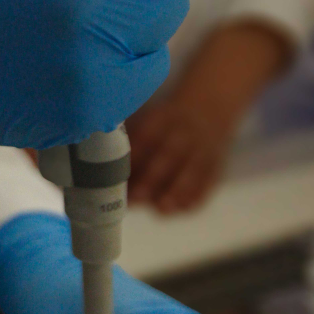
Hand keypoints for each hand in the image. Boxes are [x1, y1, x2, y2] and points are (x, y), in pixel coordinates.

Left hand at [129, 21, 293, 212]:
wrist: (211, 105)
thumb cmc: (166, 118)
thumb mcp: (150, 115)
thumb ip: (130, 134)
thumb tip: (97, 158)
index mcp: (165, 116)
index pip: (149, 134)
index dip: (135, 154)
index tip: (119, 173)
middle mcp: (186, 131)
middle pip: (171, 154)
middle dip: (153, 177)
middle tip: (134, 197)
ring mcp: (204, 148)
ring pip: (193, 171)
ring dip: (177, 191)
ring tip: (160, 208)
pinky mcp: (216, 164)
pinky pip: (208, 181)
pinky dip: (196, 197)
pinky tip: (179, 209)